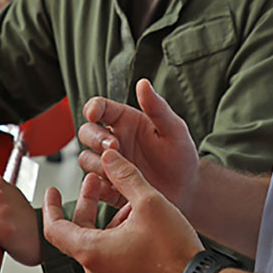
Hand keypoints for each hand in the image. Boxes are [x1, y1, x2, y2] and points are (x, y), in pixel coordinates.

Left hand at [44, 149, 202, 272]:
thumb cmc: (173, 249)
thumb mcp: (149, 202)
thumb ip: (125, 177)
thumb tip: (109, 159)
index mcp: (93, 252)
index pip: (55, 229)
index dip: (52, 206)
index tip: (52, 192)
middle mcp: (96, 271)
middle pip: (80, 232)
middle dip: (89, 202)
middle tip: (98, 181)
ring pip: (101, 243)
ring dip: (111, 218)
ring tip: (133, 201)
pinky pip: (114, 256)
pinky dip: (121, 235)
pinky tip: (143, 222)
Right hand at [77, 78, 199, 216]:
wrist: (187, 188)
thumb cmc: (181, 153)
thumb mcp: (174, 129)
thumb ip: (157, 107)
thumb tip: (143, 83)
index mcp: (127, 121)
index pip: (101, 108)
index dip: (93, 108)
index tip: (93, 113)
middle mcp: (115, 140)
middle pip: (87, 132)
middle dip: (95, 138)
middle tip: (114, 146)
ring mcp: (110, 164)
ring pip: (86, 159)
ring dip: (96, 163)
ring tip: (117, 170)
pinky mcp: (109, 187)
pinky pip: (93, 187)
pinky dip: (98, 188)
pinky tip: (114, 189)